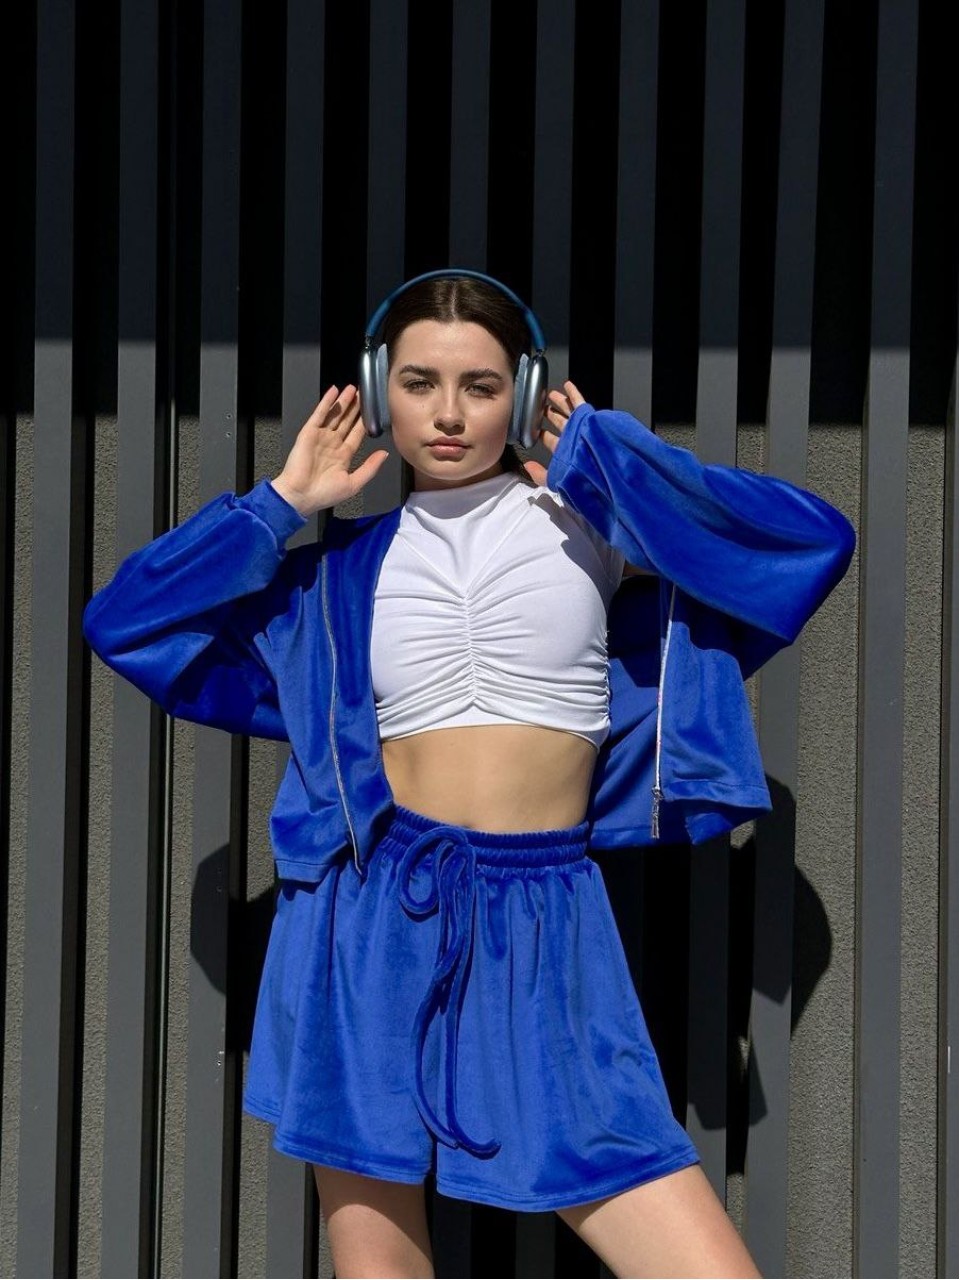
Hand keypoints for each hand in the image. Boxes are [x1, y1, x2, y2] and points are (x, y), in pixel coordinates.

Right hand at [272, 385, 389, 516]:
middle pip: (346, 421)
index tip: (372, 411)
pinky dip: (326, 402)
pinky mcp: (308, 433)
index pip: (356, 434)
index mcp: (343, 457)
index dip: (364, 422)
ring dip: (343, 401)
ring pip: (334, 415)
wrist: (300, 495)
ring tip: (352, 389)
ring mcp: (320, 437)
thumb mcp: (354, 483)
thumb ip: (370, 467)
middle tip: (363, 394)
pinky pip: (319, 414)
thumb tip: (384, 454)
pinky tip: (333, 391)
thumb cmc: (324, 494)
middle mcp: (332, 445)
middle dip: (355, 408)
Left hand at [521, 380, 585, 484]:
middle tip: (543, 408)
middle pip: (558, 423)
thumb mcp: (554, 477)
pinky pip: (578, 401)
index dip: (543, 434)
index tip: (536, 429)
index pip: (551, 440)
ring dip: (559, 402)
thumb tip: (527, 466)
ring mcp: (579, 426)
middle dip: (550, 415)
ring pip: (567, 411)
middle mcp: (572, 437)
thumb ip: (539, 474)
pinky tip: (567, 385)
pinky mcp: (586, 416)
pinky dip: (573, 393)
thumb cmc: (580, 473)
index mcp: (565, 450)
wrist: (598, 466)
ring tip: (551, 394)